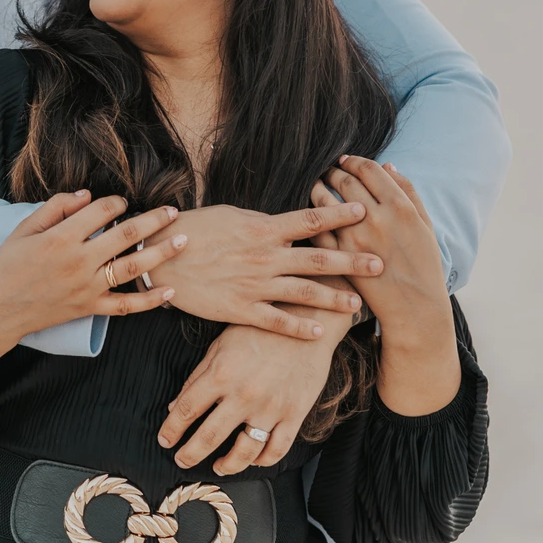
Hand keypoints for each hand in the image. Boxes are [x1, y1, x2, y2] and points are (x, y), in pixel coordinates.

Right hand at [0, 193, 184, 399]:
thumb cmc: (7, 265)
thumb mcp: (24, 228)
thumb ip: (56, 207)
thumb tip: (87, 194)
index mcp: (62, 237)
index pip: (101, 211)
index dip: (116, 201)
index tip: (122, 201)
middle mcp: (79, 261)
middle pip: (125, 235)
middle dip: (153, 220)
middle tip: (174, 210)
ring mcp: (87, 288)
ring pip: (132, 267)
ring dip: (161, 253)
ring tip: (183, 240)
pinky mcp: (90, 309)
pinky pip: (125, 306)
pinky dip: (150, 300)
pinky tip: (171, 292)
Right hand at [145, 201, 379, 336]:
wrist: (161, 257)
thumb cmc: (196, 230)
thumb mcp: (232, 217)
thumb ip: (263, 224)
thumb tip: (287, 224)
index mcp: (263, 228)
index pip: (310, 219)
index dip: (338, 215)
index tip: (364, 211)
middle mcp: (265, 256)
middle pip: (318, 257)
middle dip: (352, 260)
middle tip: (381, 263)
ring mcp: (255, 284)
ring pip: (304, 292)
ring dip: (334, 297)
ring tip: (361, 302)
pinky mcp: (241, 309)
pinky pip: (277, 320)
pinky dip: (301, 326)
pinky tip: (321, 331)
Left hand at [156, 315, 352, 473]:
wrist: (305, 321)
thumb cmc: (259, 329)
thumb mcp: (222, 344)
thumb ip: (198, 375)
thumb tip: (175, 405)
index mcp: (221, 373)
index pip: (187, 410)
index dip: (171, 429)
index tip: (164, 440)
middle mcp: (243, 394)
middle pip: (209, 437)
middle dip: (190, 454)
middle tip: (181, 460)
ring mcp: (270, 407)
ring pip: (244, 452)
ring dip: (227, 466)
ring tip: (218, 466)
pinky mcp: (294, 414)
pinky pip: (276, 449)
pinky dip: (262, 461)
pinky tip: (253, 460)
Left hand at [311, 158, 459, 415]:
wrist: (414, 308)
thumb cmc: (424, 265)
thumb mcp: (425, 225)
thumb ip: (408, 192)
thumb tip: (388, 166)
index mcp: (399, 207)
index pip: (368, 169)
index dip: (354, 161)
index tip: (346, 160)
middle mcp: (375, 218)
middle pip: (344, 180)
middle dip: (334, 171)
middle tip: (329, 171)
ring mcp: (354, 238)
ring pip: (325, 199)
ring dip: (318, 188)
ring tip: (317, 186)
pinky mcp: (339, 258)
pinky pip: (318, 229)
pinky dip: (313, 217)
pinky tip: (312, 215)